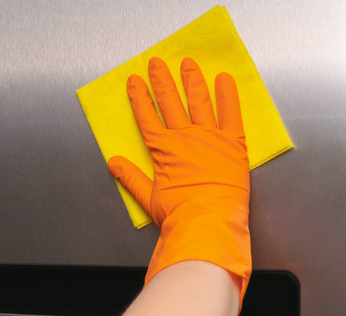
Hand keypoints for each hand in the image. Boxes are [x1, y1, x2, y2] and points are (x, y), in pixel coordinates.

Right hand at [108, 57, 250, 308]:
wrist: (208, 222)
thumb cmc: (179, 215)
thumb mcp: (148, 199)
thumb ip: (131, 178)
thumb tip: (113, 163)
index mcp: (164, 150)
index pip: (147, 117)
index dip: (139, 97)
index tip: (135, 81)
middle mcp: (185, 138)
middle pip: (170, 102)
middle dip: (162, 80)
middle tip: (156, 63)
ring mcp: (209, 138)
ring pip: (198, 101)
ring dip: (192, 80)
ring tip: (188, 64)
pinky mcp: (233, 144)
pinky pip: (231, 114)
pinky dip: (228, 95)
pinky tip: (224, 79)